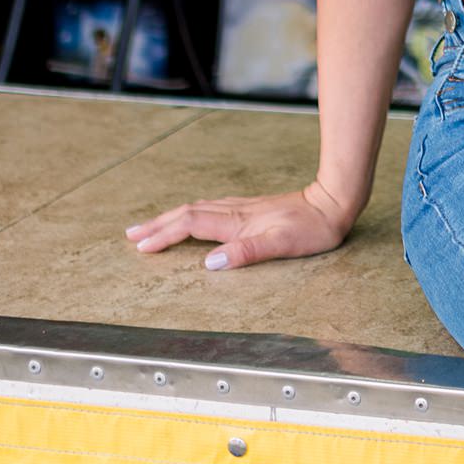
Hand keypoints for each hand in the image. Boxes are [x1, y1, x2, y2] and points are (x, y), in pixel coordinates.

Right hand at [124, 179, 353, 271]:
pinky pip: (209, 209)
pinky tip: (190, 218)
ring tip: (151, 227)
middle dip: (158, 225)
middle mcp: (235, 211)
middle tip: (130, 235)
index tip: (141, 246)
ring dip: (170, 218)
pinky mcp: (250, 208)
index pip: (191, 225)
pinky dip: (190, 214)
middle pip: (187, 213)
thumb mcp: (283, 244)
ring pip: (197, 209)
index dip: (165, 235)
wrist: (333, 201)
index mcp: (238, 222)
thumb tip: (210, 262)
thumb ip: (248, 252)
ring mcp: (242, 208)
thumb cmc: (312, 228)